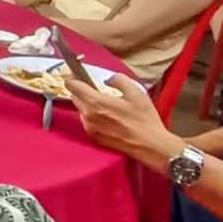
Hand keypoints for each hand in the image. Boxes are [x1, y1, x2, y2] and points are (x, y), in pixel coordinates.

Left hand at [63, 73, 178, 167]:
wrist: (149, 146)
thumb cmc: (144, 119)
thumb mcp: (136, 92)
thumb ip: (118, 80)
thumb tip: (107, 80)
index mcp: (95, 102)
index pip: (72, 86)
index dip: (73, 79)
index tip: (78, 76)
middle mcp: (88, 115)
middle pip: (74, 97)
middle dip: (81, 91)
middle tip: (95, 89)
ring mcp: (90, 128)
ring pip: (80, 110)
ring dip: (87, 105)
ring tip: (105, 105)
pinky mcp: (94, 138)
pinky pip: (87, 122)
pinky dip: (92, 117)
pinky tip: (107, 117)